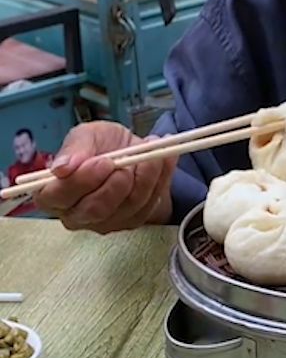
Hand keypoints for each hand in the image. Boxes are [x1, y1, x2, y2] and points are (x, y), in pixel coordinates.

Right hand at [35, 122, 175, 233]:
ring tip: (149, 152)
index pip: (57, 197)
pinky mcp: (131, 221)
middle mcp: (74, 214)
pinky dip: (160, 179)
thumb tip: (63, 168)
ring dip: (145, 176)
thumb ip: (74, 149)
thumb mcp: (86, 135)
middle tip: (128, 161)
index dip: (81, 181)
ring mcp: (104, 222)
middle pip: (94, 209)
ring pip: (127, 206)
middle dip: (117, 183)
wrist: (130, 149)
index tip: (103, 162)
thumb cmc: (100, 144)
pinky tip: (162, 160)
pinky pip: (149, 204)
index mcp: (53, 193)